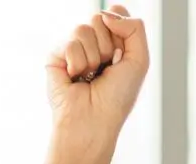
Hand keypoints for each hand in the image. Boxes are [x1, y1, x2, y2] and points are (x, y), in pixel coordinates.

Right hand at [47, 6, 149, 138]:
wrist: (93, 121)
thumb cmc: (117, 97)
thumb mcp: (139, 60)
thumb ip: (135, 28)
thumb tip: (107, 11)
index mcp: (113, 42)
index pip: (115, 13)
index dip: (119, 27)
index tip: (120, 53)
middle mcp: (92, 43)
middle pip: (99, 17)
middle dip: (106, 45)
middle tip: (105, 68)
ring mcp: (73, 48)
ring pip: (83, 28)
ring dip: (93, 56)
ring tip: (90, 75)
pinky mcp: (55, 56)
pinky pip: (69, 42)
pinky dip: (77, 62)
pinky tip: (75, 77)